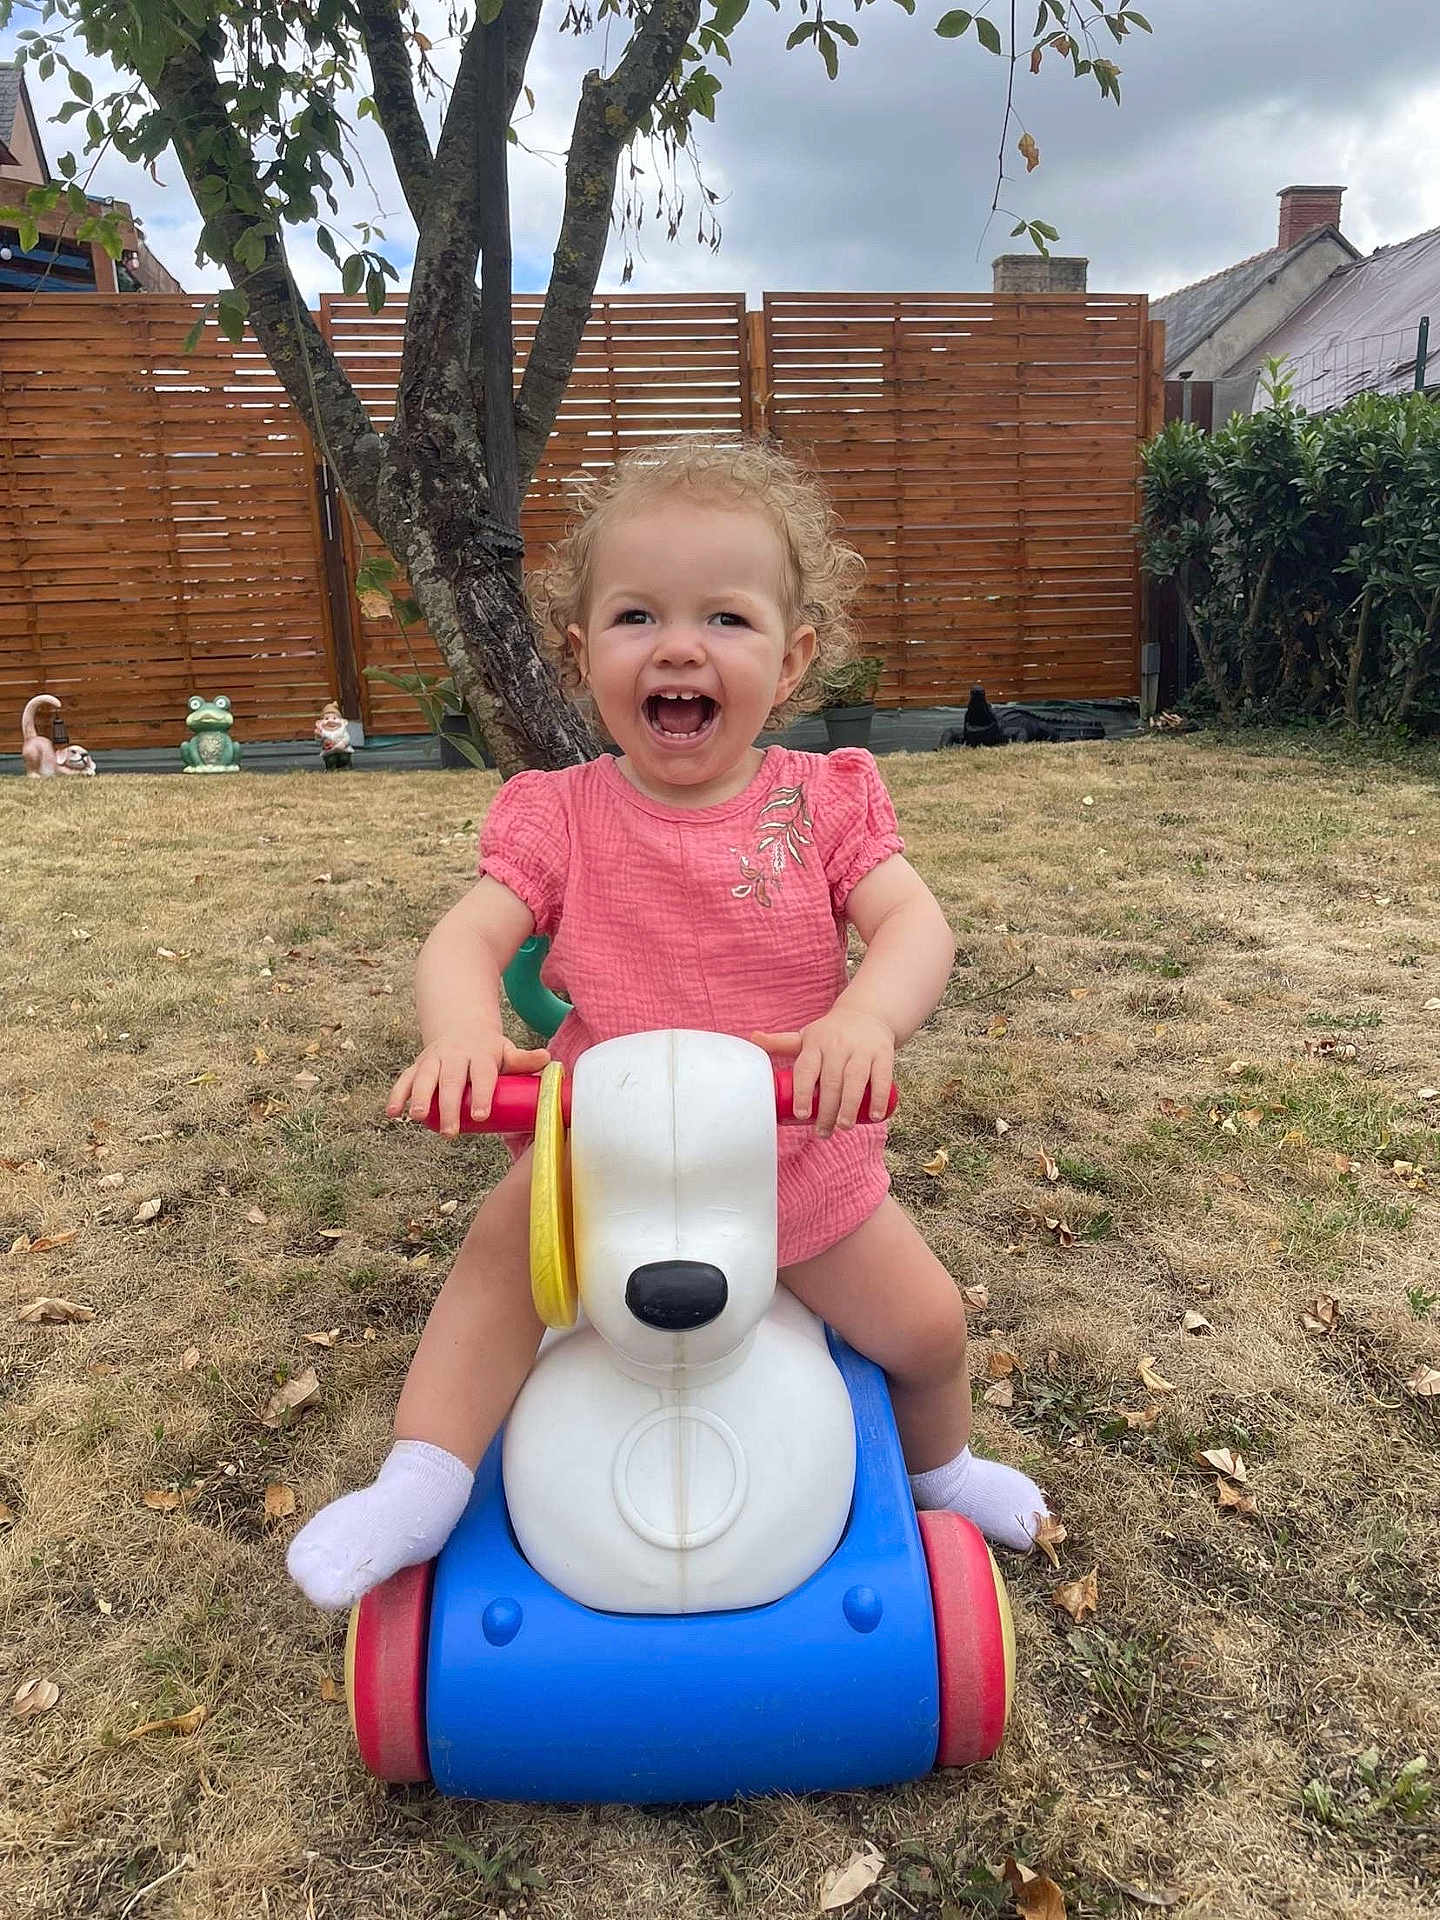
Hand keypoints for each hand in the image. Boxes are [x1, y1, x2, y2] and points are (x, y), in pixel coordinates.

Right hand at [386, 1030, 550, 1136]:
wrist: (460, 1026)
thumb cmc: (488, 1049)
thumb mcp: (507, 1051)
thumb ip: (524, 1060)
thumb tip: (550, 1061)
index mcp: (480, 1054)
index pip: (482, 1075)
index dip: (482, 1094)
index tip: (481, 1117)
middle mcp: (455, 1056)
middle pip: (451, 1081)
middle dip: (449, 1106)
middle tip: (450, 1132)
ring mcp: (434, 1059)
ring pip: (424, 1078)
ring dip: (419, 1097)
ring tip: (418, 1118)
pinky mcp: (418, 1065)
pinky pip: (404, 1079)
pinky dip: (396, 1094)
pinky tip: (391, 1112)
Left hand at [750, 1009, 895, 1137]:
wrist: (867, 1014)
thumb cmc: (830, 1034)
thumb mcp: (806, 1036)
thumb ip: (781, 1042)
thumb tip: (753, 1037)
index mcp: (815, 1043)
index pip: (806, 1069)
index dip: (802, 1093)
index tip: (801, 1115)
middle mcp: (838, 1045)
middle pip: (831, 1081)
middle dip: (826, 1111)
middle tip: (823, 1133)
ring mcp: (862, 1049)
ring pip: (855, 1080)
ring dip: (849, 1107)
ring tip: (843, 1127)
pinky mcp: (883, 1053)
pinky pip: (882, 1077)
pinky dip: (879, 1098)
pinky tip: (875, 1116)